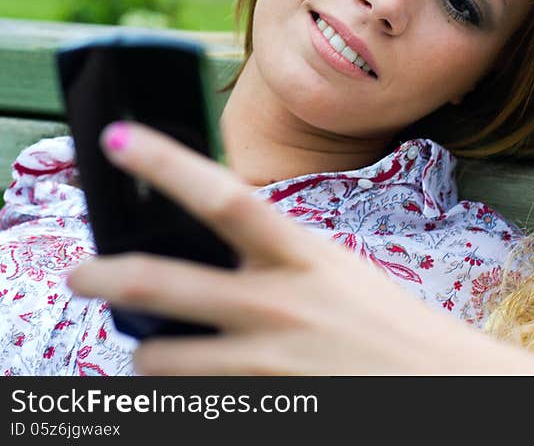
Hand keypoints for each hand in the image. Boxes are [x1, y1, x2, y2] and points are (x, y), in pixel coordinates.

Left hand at [67, 122, 533, 375]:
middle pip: (164, 283)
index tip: (119, 139)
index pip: (225, 198)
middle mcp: (278, 305)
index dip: (166, 163)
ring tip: (148, 353)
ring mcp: (268, 362)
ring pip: (160, 360)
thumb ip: (275, 262)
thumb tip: (209, 258)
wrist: (440, 384)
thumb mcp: (336, 273)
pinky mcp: (266, 405)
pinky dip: (179, 395)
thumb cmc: (387, 324)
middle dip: (105, 275)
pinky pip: (193, 403)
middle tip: (82, 272)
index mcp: (303, 256)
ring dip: (143, 356)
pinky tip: (190, 386)